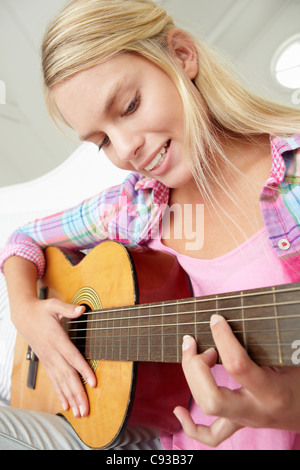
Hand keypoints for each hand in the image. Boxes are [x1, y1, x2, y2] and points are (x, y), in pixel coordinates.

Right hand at [15, 298, 96, 417]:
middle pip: (67, 376)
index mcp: (57, 339)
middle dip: (77, 393)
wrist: (24, 317)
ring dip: (71, 398)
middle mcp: (52, 353)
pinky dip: (60, 394)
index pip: (72, 357)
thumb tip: (81, 309)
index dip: (83, 370)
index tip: (93, 383)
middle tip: (86, 409)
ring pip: (61, 382)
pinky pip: (54, 381)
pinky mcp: (47, 363)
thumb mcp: (54, 305)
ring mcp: (48, 360)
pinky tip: (66, 406)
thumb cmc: (42, 310)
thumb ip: (68, 308)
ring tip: (79, 413)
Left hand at [173, 314, 299, 446]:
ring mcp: (245, 420)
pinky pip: (211, 436)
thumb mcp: (291, 360)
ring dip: (190, 379)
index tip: (216, 320)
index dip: (223, 339)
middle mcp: (255, 411)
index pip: (238, 366)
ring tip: (193, 355)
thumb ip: (265, 345)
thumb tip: (235, 321)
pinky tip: (178, 411)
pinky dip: (190, 426)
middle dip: (195, 367)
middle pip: (211, 398)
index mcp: (272, 392)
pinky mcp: (239, 424)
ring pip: (207, 411)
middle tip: (198, 343)